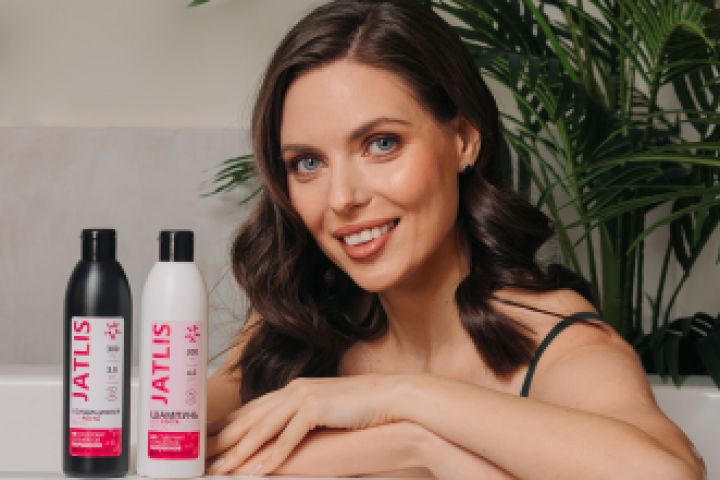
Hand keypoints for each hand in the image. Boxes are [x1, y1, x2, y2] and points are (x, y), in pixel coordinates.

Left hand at [206, 374, 400, 475]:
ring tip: (223, 469)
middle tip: (202, 457)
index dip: (227, 426)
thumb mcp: (323, 409)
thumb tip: (283, 435)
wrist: (389, 397)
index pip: (251, 410)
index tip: (208, 441)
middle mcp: (293, 389)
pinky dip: (273, 454)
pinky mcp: (317, 407)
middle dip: (224, 439)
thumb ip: (300, 418)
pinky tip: (260, 469)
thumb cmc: (359, 407)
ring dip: (241, 451)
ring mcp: (304, 396)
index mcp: (292, 389)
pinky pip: (289, 435)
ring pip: (264, 427)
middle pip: (250, 418)